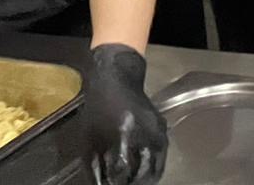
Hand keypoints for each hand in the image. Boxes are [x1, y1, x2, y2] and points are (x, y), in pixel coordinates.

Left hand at [84, 44, 166, 184]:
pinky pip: (161, 153)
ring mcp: (157, 129)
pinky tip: (145, 170)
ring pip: (157, 164)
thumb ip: (95, 165)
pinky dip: (155, 165)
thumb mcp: (89, 139)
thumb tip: (101, 184)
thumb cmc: (99, 108)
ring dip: (147, 177)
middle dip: (135, 183)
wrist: (118, 80)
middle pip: (144, 172)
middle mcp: (145, 133)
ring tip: (136, 182)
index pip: (123, 171)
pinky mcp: (163, 127)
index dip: (117, 183)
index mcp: (124, 135)